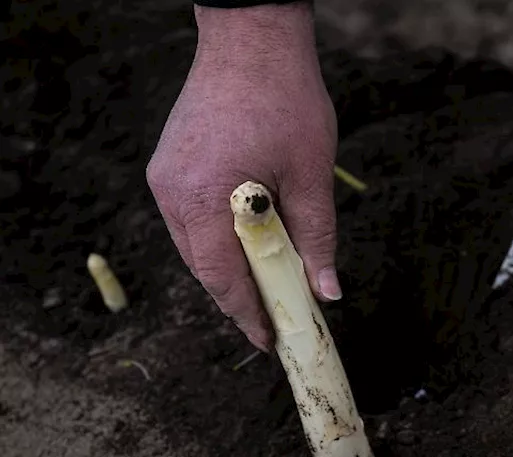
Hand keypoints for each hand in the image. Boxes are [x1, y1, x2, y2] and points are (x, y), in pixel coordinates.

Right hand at [147, 2, 338, 350]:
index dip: (246, 313)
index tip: (270, 340)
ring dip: (230, 266)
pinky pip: (193, 217)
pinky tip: (251, 245)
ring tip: (268, 288)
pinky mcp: (169, 162)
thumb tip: (327, 292)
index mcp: (203, 196)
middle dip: (239, 296)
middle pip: (203, 264)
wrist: (252, 39)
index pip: (221, 276)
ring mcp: (165, 174)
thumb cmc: (286, 100)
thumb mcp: (312, 176)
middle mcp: (171, 189)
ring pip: (195, 243)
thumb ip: (317, 238)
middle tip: (274, 320)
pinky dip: (221, 236)